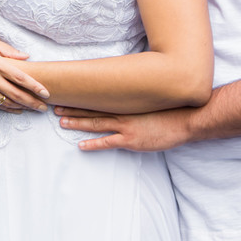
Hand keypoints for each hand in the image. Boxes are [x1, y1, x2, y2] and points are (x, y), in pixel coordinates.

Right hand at [0, 34, 49, 111]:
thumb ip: (8, 50)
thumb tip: (26, 56)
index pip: (19, 77)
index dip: (34, 86)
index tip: (46, 92)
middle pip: (15, 93)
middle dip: (32, 102)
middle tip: (44, 108)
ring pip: (6, 102)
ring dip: (22, 107)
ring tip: (33, 109)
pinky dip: (7, 108)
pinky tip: (17, 109)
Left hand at [54, 106, 192, 151]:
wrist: (185, 120)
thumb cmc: (169, 111)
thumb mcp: (150, 101)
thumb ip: (135, 101)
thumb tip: (124, 97)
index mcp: (125, 103)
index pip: (98, 99)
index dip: (81, 98)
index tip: (68, 95)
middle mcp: (122, 112)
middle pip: (92, 110)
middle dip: (72, 109)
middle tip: (55, 106)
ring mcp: (126, 127)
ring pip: (95, 123)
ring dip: (77, 122)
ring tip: (61, 121)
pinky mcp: (131, 140)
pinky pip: (108, 143)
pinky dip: (93, 144)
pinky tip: (80, 145)